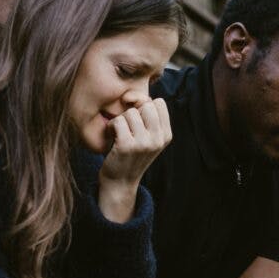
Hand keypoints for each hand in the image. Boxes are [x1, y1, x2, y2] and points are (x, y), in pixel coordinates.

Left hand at [98, 99, 171, 221]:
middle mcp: (158, 139)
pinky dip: (111, 127)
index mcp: (166, 135)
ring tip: (120, 134)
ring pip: (131, 112)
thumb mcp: (147, 136)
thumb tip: (131, 95)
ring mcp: (144, 143)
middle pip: (146, 105)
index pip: (159, 103)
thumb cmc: (131, 154)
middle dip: (133, 112)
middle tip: (128, 128)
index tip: (137, 120)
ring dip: (121, 121)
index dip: (145, 106)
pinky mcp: (127, 146)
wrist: (120, 182)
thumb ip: (146, 115)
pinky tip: (112, 137)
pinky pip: (118, 121)